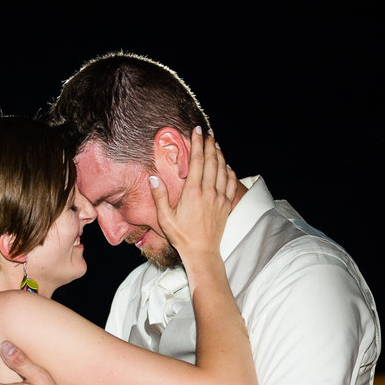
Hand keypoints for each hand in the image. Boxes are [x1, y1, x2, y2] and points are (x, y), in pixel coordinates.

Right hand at [150, 126, 236, 258]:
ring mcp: (220, 198)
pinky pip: (231, 183)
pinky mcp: (226, 205)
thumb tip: (153, 178)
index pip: (197, 161)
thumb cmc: (181, 236)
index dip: (197, 144)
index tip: (197, 131)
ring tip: (216, 144)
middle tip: (207, 132)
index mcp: (193, 192)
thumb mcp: (165, 218)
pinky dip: (230, 172)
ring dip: (219, 155)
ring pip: (223, 170)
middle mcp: (209, 192)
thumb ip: (159, 197)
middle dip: (209, 144)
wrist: (202, 252)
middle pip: (212, 161)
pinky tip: (227, 166)